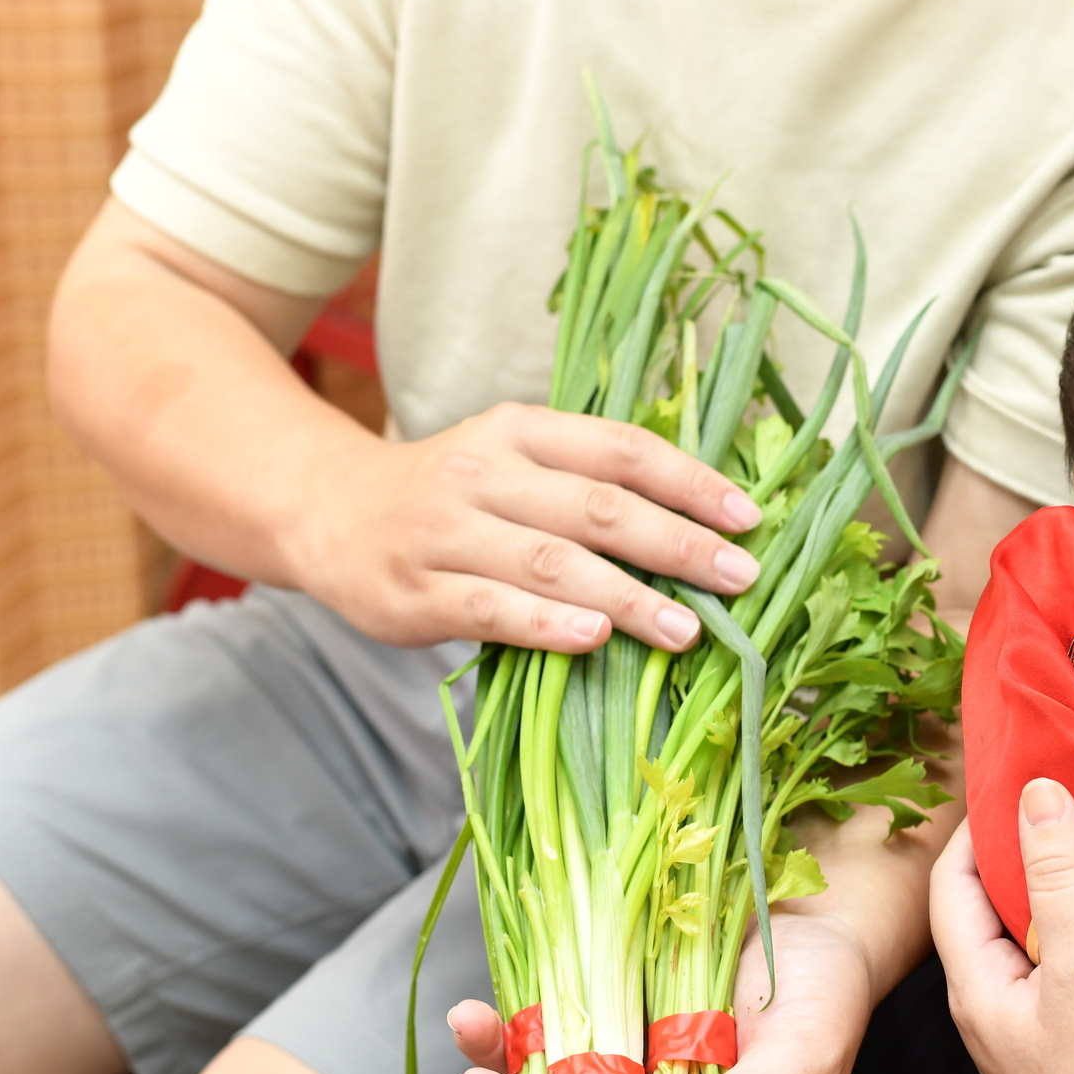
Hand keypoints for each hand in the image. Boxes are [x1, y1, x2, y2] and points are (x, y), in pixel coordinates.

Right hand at [289, 401, 765, 652]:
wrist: (324, 511)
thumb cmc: (450, 498)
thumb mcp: (512, 462)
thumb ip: (588, 481)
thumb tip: (704, 522)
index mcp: (521, 431)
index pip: (622, 450)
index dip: (691, 482)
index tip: (748, 518)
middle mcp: (484, 472)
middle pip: (599, 507)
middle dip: (678, 544)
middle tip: (740, 578)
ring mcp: (446, 533)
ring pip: (552, 562)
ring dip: (627, 597)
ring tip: (685, 630)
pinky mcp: (416, 592)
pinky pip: (492, 609)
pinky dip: (548, 626)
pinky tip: (595, 642)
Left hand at [933, 782, 1073, 1073]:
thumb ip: (1059, 873)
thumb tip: (1034, 792)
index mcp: (973, 990)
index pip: (950, 887)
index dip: (977, 830)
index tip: (1017, 786)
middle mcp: (985, 1016)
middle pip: (984, 914)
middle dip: (1016, 858)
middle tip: (1058, 812)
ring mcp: (1022, 1041)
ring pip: (1024, 944)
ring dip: (1049, 897)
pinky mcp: (1060, 1055)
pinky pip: (1053, 974)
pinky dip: (1073, 935)